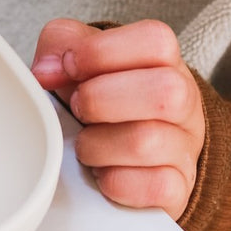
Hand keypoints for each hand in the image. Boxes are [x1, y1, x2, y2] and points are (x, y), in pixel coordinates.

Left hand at [31, 18, 204, 217]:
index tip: (69, 66)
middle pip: (164, 92)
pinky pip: (153, 188)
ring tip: (85, 144)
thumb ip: (61, 46)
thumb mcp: (83, 59)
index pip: (154, 41)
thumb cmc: (106, 98)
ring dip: (97, 145)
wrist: (135, 150)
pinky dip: (115, 183)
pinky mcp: (178, 189)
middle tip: (77, 108)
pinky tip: (104, 173)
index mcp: (163, 61)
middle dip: (100, 100)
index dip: (102, 52)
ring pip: (147, 143)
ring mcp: (185, 147)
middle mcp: (183, 101)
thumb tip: (46, 71)